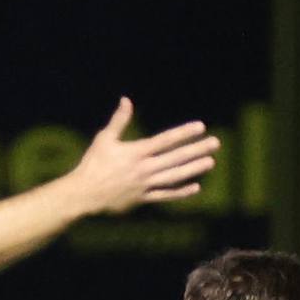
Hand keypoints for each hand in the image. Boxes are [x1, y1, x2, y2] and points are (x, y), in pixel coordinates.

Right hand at [68, 99, 219, 215]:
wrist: (84, 194)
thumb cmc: (93, 164)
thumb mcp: (104, 139)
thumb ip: (119, 120)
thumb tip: (126, 100)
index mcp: (136, 152)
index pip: (166, 140)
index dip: (184, 133)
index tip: (200, 127)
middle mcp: (144, 168)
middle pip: (176, 158)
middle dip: (197, 149)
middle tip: (215, 143)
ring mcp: (145, 185)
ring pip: (174, 176)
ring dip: (194, 169)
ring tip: (210, 162)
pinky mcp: (143, 198)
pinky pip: (165, 195)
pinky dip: (180, 192)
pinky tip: (195, 187)